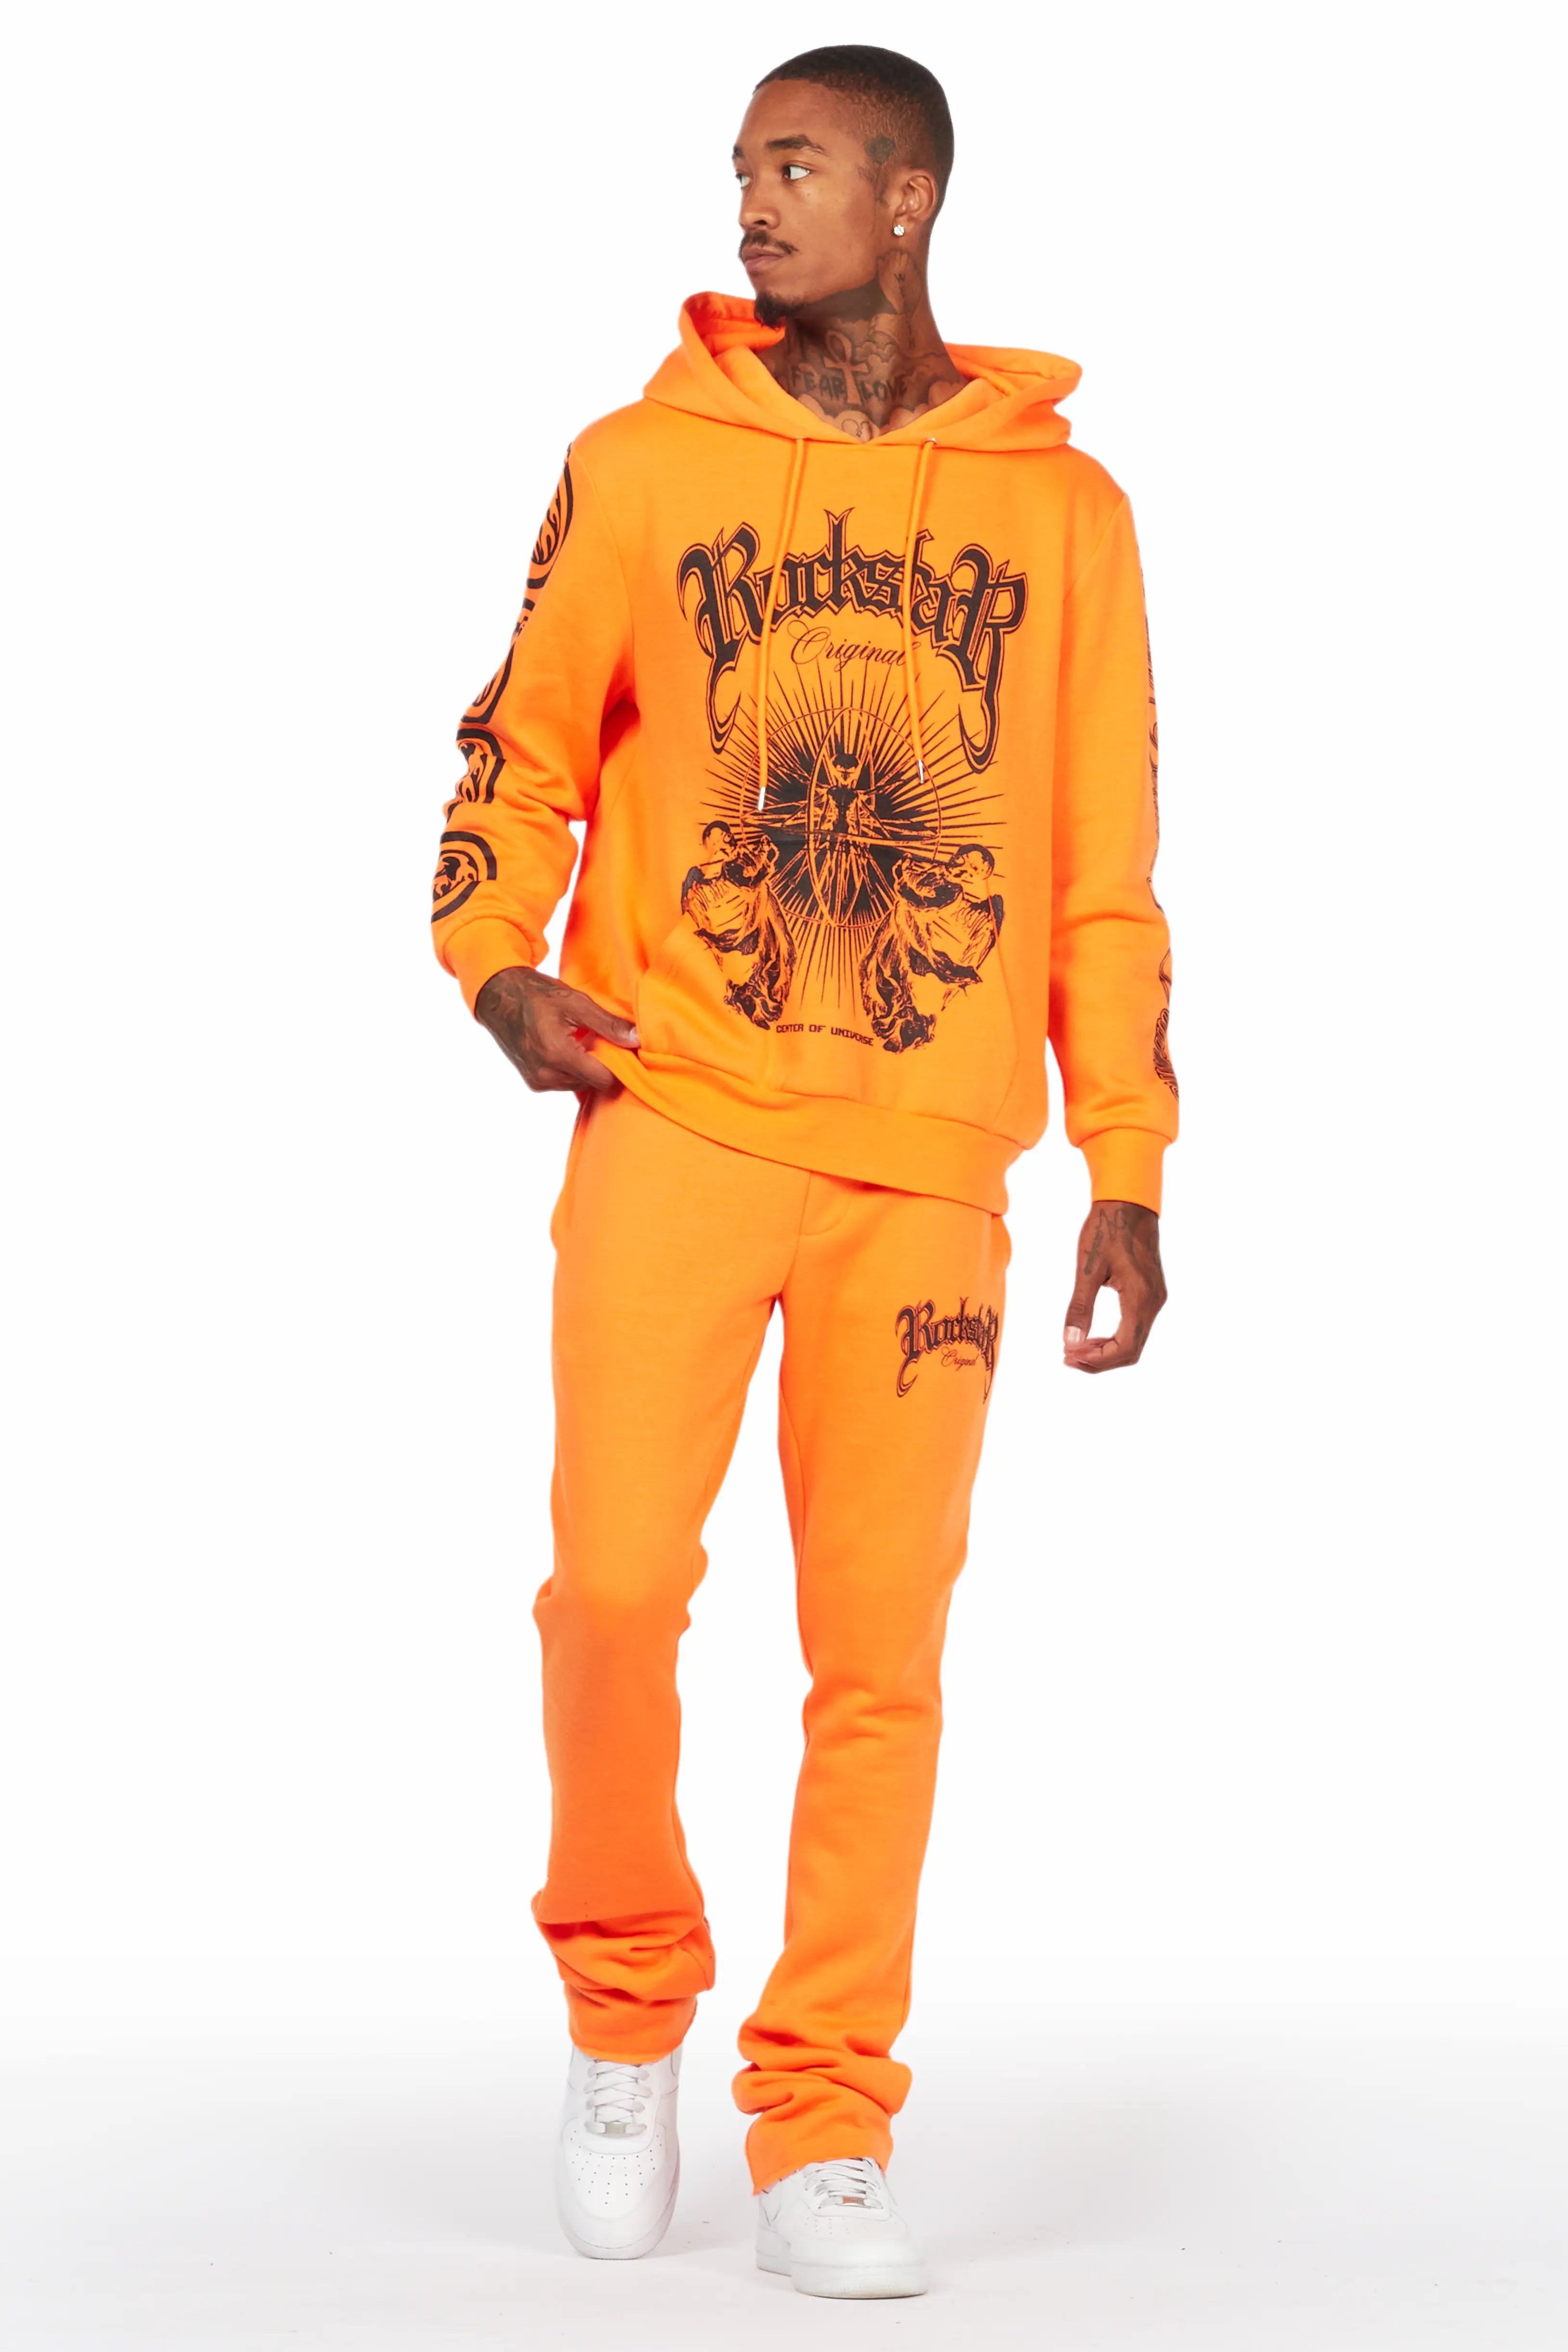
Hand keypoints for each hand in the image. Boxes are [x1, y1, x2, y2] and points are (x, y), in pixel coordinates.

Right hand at [474, 965, 638, 1095]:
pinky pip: (564, 1083)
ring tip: (578, 1040)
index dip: (617, 1066)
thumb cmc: (537, 995)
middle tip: (596, 1039)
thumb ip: (609, 1025)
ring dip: (584, 1067)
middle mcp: (546, 1075)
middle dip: (599, 1064)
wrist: (498, 997)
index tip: (619, 1048)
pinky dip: (570, 1069)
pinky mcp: (533, 1083)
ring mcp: (538, 1082)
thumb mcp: (576, 1003)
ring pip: (579, 1084)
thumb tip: (638, 1040)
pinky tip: (565, 1047)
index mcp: (558, 1055)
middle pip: (592, 1083)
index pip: (604, 1080)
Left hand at [1063, 1199, 1166, 1373]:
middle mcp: (1154, 1303)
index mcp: (1141, 1298)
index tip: (1068, 1355)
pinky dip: (1114, 1338)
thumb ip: (1080, 1307)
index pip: (1125, 1348)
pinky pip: (1136, 1327)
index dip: (1097, 1360)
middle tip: (1067, 1357)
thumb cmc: (1106, 1229)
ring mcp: (1155, 1299)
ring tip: (1075, 1348)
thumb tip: (1070, 1342)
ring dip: (1106, 1351)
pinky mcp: (1151, 1293)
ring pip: (1135, 1341)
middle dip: (1099, 1360)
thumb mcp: (1087, 1268)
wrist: (1128, 1203)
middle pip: (1131, 1351)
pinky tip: (1092, 1335)